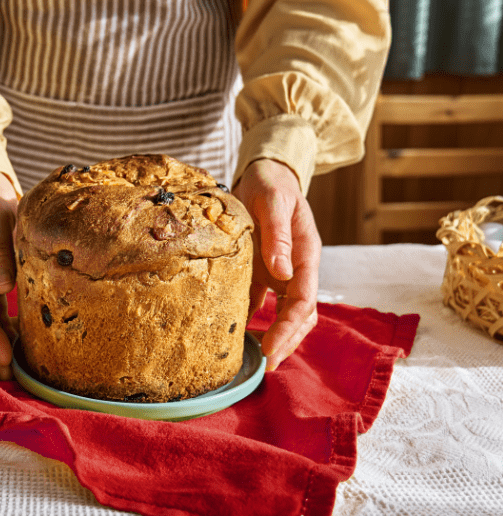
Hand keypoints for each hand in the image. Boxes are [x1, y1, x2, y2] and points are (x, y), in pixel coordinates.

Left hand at [235, 159, 320, 370]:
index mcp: (305, 255)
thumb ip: (278, 234)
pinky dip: (252, 318)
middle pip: (299, 316)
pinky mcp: (263, 271)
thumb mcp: (273, 201)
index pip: (303, 302)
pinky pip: (262, 301)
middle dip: (286, 342)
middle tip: (264, 366)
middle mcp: (296, 268)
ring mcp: (281, 272)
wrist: (266, 173)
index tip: (272, 350)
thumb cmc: (271, 184)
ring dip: (273, 335)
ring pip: (284, 314)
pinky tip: (235, 331)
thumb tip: (282, 271)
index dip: (289, 329)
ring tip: (252, 357)